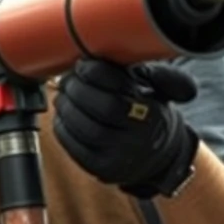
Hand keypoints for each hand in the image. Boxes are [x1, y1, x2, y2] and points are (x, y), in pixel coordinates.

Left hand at [52, 59, 199, 197]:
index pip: (118, 90)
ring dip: (67, 106)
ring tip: (64, 94)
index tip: (83, 64)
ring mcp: (119, 157)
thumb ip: (154, 71)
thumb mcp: (160, 90)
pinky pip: (73, 146)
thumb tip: (138, 53)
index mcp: (153, 114)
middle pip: (101, 108)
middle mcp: (139, 139)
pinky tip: (63, 115)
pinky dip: (63, 126)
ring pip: (84, 128)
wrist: (156, 155)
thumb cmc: (150, 112)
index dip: (95, 73)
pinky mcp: (101, 170)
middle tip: (69, 79)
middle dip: (78, 88)